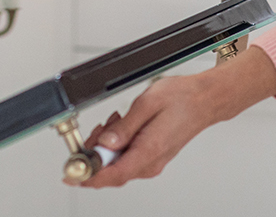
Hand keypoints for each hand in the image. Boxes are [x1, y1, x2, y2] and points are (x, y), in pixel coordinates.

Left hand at [71, 45, 275, 187]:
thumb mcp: (146, 104)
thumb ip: (123, 128)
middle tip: (96, 130)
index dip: (88, 176)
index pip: (113, 175)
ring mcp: (151, 161)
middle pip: (110, 172)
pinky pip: (125, 158)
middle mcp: (151, 162)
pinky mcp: (151, 156)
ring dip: (106, 147)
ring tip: (114, 121)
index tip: (70, 173)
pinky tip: (120, 126)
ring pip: (116, 165)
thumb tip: (104, 144)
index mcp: (150, 151)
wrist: (205, 99)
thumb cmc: (181, 99)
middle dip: (95, 154)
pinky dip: (115, 145)